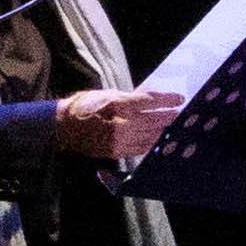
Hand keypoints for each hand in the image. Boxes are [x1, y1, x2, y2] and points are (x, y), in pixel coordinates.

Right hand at [53, 86, 182, 167]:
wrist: (64, 127)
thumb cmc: (84, 106)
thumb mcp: (107, 94)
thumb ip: (128, 98)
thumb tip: (148, 101)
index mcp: (119, 104)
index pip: (151, 101)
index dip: (168, 100)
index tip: (180, 99)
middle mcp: (123, 123)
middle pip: (155, 119)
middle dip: (170, 117)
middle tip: (181, 114)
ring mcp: (121, 139)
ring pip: (151, 136)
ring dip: (164, 131)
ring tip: (174, 127)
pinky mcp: (117, 151)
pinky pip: (141, 148)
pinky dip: (152, 143)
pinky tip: (160, 139)